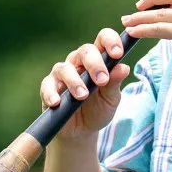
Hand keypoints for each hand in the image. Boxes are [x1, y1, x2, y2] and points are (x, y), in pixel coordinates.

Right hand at [39, 27, 130, 141]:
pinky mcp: (49, 88)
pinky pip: (47, 86)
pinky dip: (51, 93)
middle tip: (102, 80)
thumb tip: (123, 67)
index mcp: (98, 59)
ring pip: (65, 68)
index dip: (110, 41)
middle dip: (94, 64)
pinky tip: (57, 102)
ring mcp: (62, 74)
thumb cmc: (99, 110)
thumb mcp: (111, 99)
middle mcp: (79, 62)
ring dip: (75, 81)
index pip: (103, 39)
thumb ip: (115, 83)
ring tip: (82, 96)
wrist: (82, 132)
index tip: (117, 54)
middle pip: (84, 50)